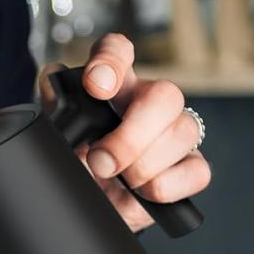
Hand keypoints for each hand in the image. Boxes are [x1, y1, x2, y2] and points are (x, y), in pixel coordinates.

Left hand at [38, 34, 210, 231]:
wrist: (84, 202)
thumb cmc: (75, 160)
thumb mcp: (57, 133)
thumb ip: (55, 104)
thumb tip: (56, 82)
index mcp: (112, 85)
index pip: (118, 51)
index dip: (111, 61)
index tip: (95, 85)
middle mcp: (147, 102)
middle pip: (164, 95)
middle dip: (132, 135)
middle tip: (101, 162)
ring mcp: (174, 134)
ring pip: (184, 132)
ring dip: (145, 165)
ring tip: (119, 180)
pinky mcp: (188, 168)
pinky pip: (198, 171)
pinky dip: (166, 186)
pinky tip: (142, 192)